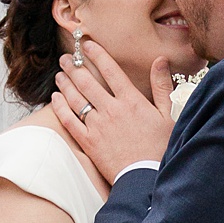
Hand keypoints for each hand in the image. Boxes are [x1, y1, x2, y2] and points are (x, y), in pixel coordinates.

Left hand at [53, 34, 174, 185]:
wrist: (146, 178)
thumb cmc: (161, 148)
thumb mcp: (168, 115)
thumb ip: (162, 86)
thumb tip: (160, 60)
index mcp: (131, 100)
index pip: (110, 70)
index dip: (96, 54)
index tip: (87, 44)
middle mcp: (111, 109)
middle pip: (87, 81)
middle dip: (75, 66)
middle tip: (67, 57)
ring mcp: (97, 126)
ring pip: (76, 98)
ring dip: (65, 83)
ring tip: (60, 74)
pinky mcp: (88, 142)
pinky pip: (69, 120)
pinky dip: (60, 107)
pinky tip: (55, 98)